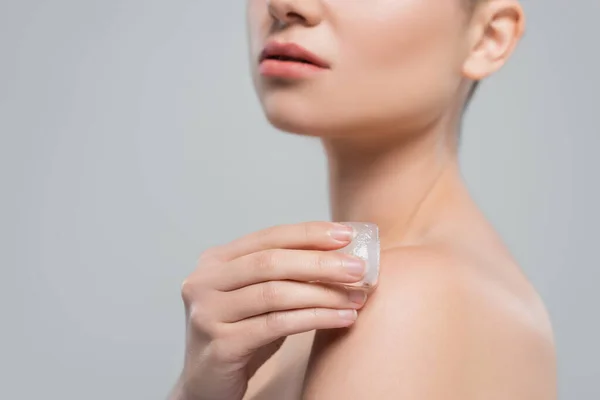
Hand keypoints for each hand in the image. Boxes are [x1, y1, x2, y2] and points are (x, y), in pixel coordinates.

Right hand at [171, 221, 367, 399]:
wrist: (208, 382)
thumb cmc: (241, 333)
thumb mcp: (258, 296)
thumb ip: (285, 274)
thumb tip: (342, 256)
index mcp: (216, 261)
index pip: (269, 237)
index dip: (309, 233)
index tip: (346, 235)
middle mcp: (205, 281)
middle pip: (271, 262)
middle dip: (320, 263)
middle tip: (358, 268)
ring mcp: (209, 313)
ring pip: (276, 294)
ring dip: (323, 294)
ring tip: (356, 297)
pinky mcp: (220, 345)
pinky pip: (277, 325)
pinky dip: (315, 318)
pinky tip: (342, 318)